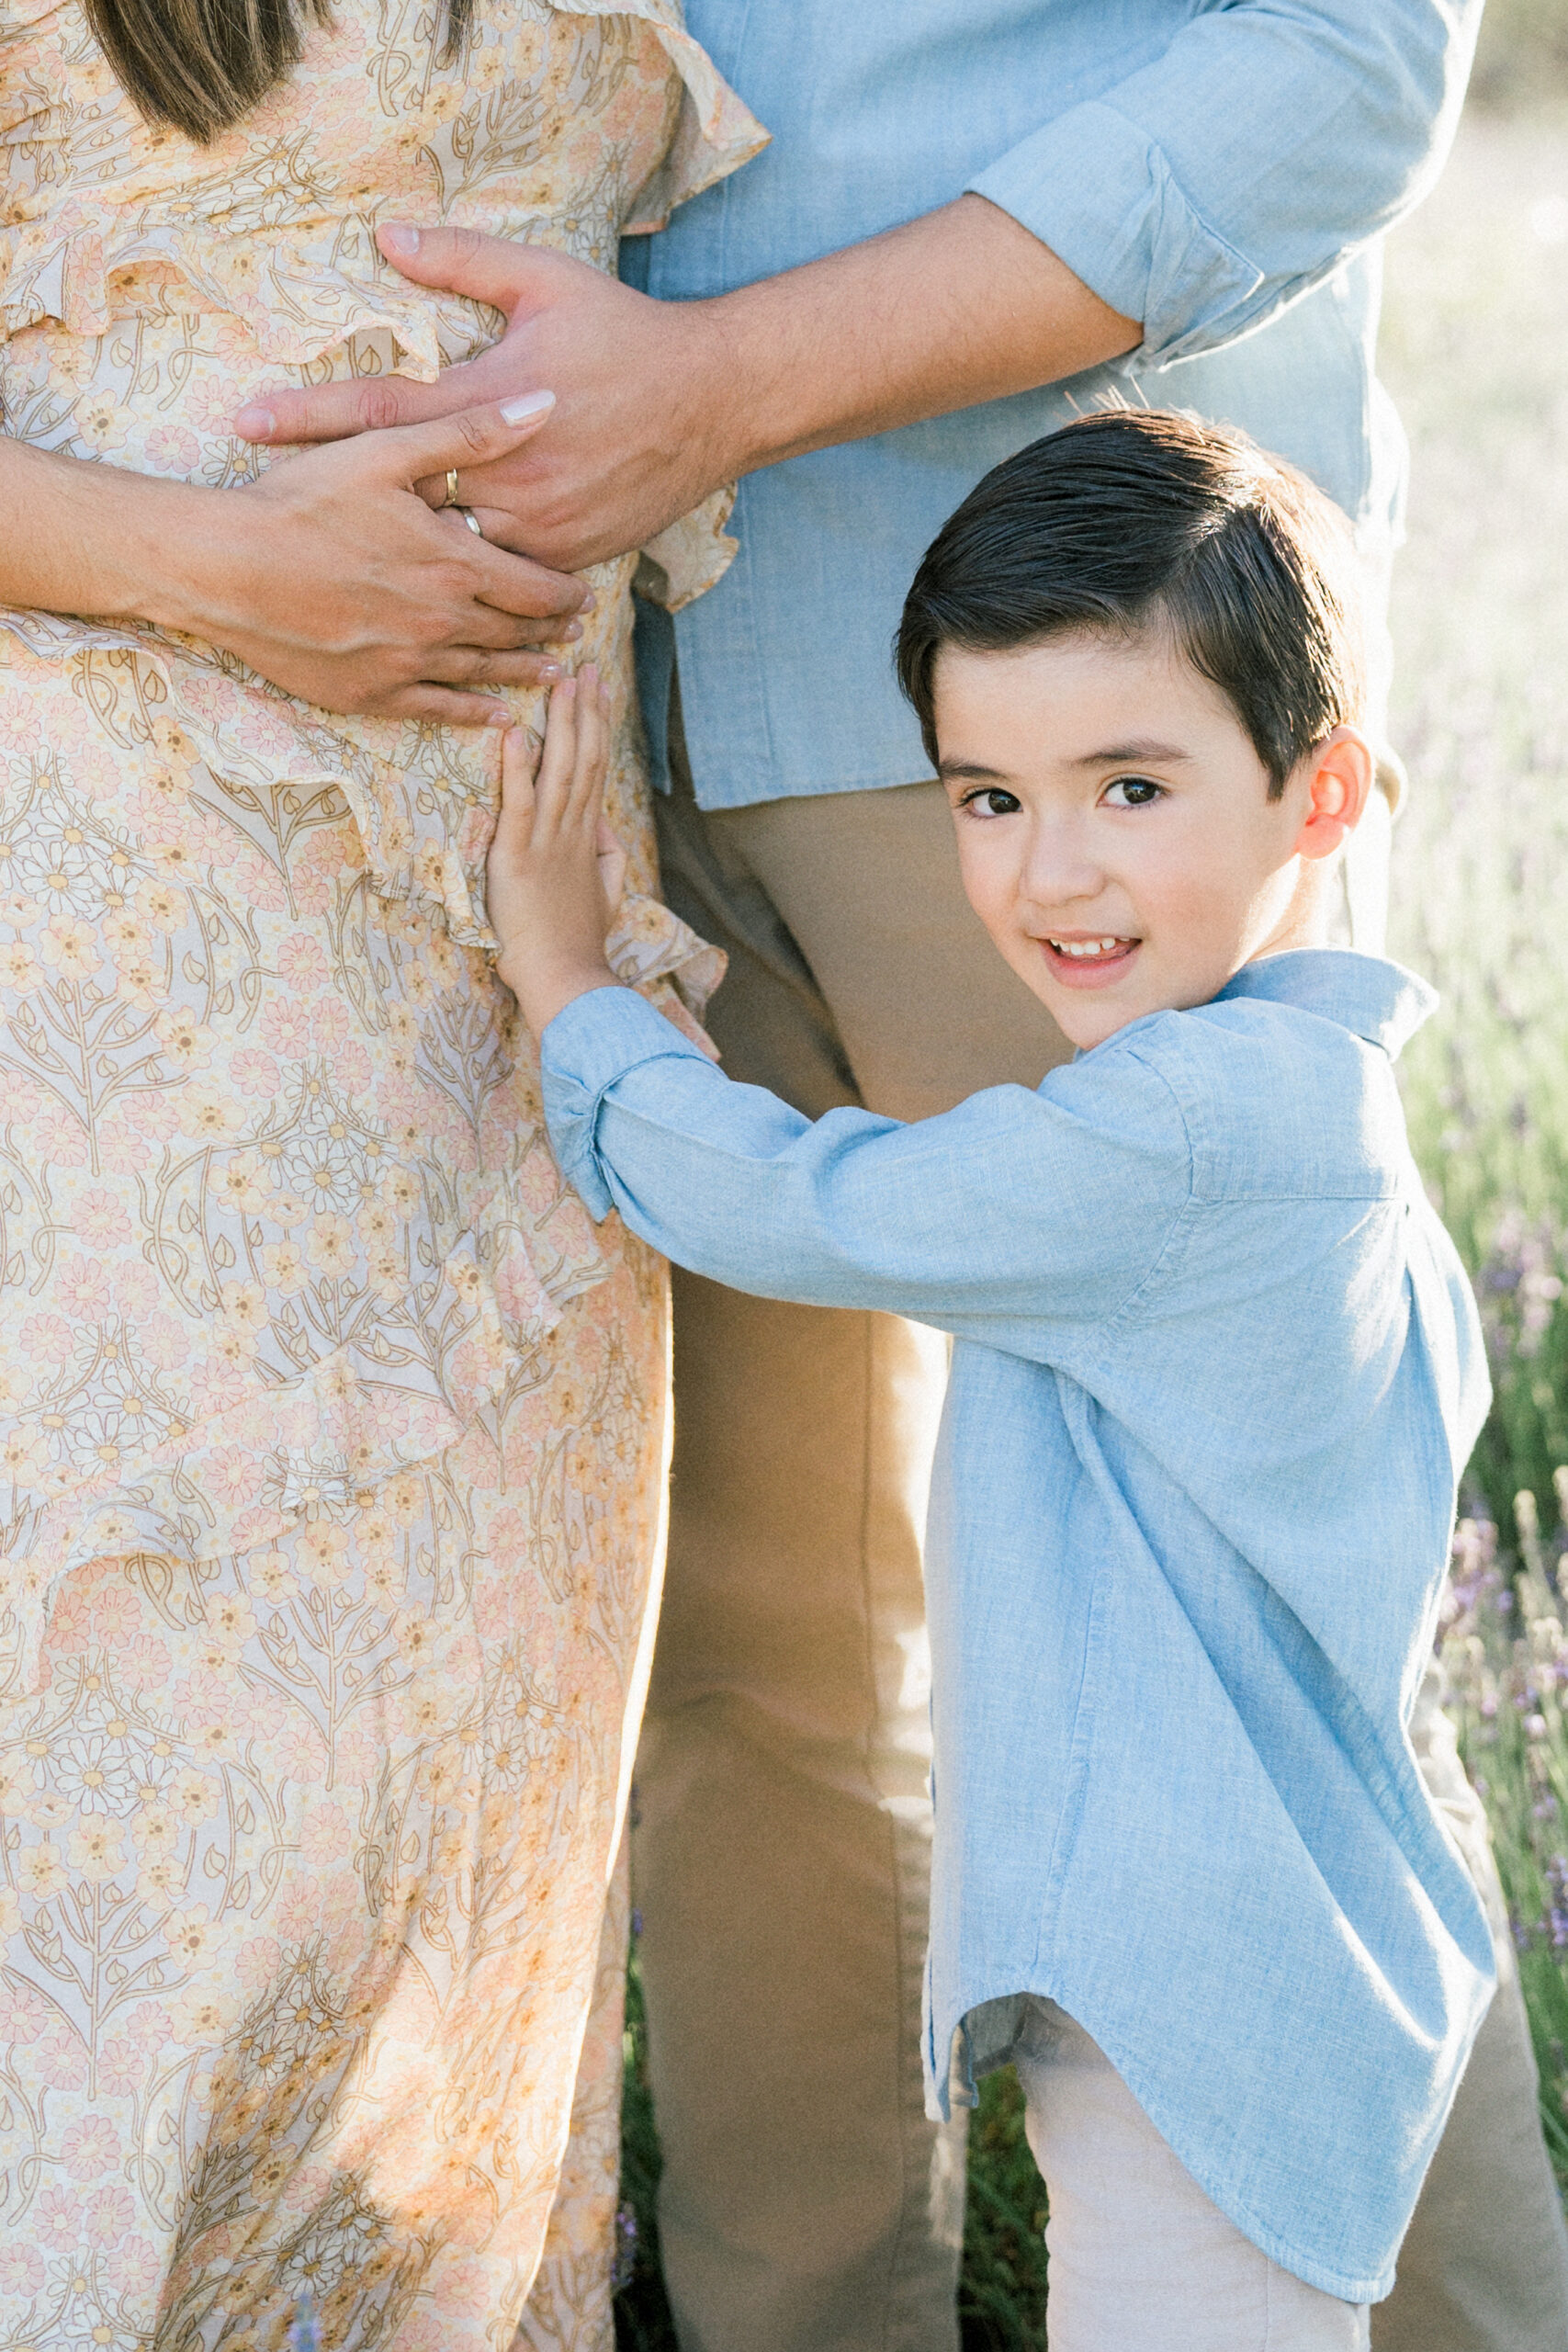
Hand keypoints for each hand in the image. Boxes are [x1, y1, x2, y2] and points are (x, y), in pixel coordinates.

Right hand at [184, 391, 594, 724]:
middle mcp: (444, 622)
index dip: (566, 594)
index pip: (536, 588)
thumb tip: (545, 404)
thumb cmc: (301, 500)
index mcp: (456, 565)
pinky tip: (497, 714)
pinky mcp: (373, 693)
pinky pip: (439, 708)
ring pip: (486, 672)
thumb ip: (470, 433)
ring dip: (525, 672)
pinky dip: (474, 711)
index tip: (585, 595)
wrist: (227, 567)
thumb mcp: (388, 450)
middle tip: (574, 631)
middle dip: (550, 631)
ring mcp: (410, 663)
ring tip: (553, 673)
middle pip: (517, 633)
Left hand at [235, 230, 733, 572]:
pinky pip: (501, 578)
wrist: (713, 403)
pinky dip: (464, 579)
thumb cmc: (624, 335)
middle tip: (274, 512)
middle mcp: (507, 472)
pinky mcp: (567, 556)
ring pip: (447, 549)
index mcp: (488, 401)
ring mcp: (538, 523)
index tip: (246, 423)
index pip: (377, 409)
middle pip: (400, 496)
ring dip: (396, 555)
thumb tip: (388, 236)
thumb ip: (461, 259)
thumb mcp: (543, 281)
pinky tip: (422, 590)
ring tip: (335, 562)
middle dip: (338, 505)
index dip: (307, 416)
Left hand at [489, 664, 627, 1033]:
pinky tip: (519, 734)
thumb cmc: (578, 945)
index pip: (596, 768)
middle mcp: (573, 831)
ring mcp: (548, 843)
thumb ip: (609, 860)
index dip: (598, 725)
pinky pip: (520, 805)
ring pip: (560, 771)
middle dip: (585, 709)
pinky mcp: (518, 858)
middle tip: (584, 666)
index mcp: (589, 837)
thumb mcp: (605, 897)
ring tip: (560, 682)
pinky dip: (519, 769)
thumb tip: (607, 831)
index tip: (599, 688)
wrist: (567, 978)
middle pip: (584, 758)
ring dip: (561, 724)